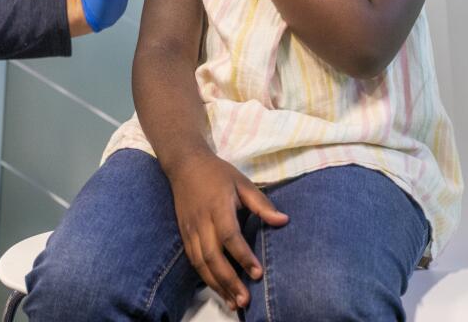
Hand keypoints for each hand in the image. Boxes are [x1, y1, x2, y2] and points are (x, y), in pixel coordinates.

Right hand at [167, 151, 288, 310]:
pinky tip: (219, 290)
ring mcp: (190, 229)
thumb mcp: (242, 182)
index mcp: (218, 206)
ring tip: (233, 303)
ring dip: (216, 285)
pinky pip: (193, 261)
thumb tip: (283, 221)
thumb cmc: (218, 173)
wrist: (185, 165)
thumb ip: (262, 204)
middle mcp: (201, 221)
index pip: (229, 235)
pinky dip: (205, 278)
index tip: (257, 273)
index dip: (242, 256)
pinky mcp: (184, 234)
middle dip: (228, 280)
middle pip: (212, 255)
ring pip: (201, 263)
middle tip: (245, 300)